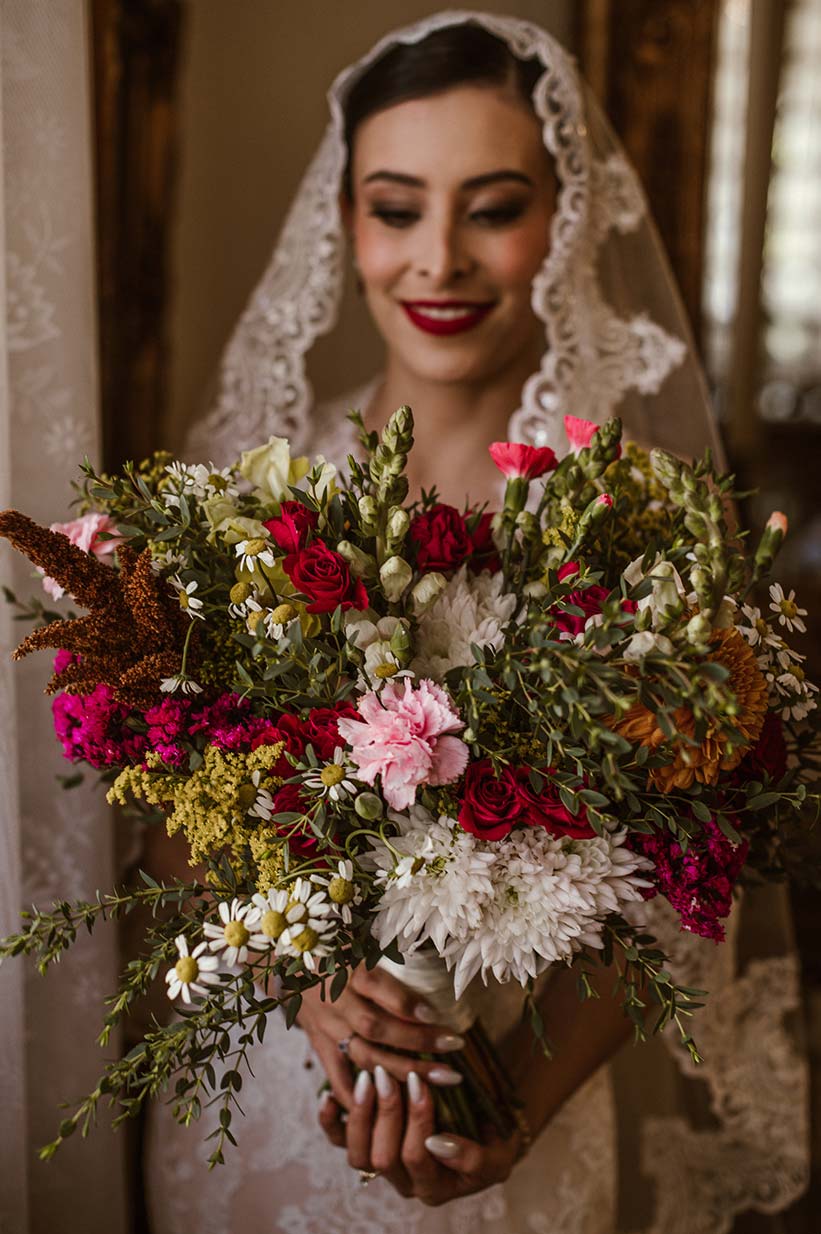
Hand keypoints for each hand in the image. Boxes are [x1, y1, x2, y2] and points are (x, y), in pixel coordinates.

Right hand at [295, 964, 465, 1105]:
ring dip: (406, 1070)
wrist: (288, 964)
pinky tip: (392, 1106)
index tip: (436, 1014)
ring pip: (366, 1055)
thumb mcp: (359, 940)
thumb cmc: (334, 948)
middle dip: (417, 1040)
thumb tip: (428, 965)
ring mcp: (326, 1028)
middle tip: (454, 1045)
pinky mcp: (319, 1045)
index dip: (406, 1003)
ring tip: (443, 1076)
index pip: (377, 987)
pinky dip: (363, 1095)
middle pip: (376, 1027)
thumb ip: (389, 955)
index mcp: (345, 970)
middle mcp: (336, 1002)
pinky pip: (339, 1076)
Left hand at [318, 1068, 520, 1204]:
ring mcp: (382, 1164)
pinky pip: (340, 1142)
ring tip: (370, 1078)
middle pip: (384, 1156)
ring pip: (358, 1154)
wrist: (484, 1131)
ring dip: (361, 1114)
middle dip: (388, 1111)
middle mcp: (404, 1182)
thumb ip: (475, 1159)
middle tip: (392, 1073)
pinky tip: (329, 1097)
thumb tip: (438, 1145)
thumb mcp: (497, 1155)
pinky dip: (331, 1122)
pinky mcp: (365, 1145)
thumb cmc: (492, 1141)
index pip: (417, 1157)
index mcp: (435, 1186)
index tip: (421, 1082)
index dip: (417, 1120)